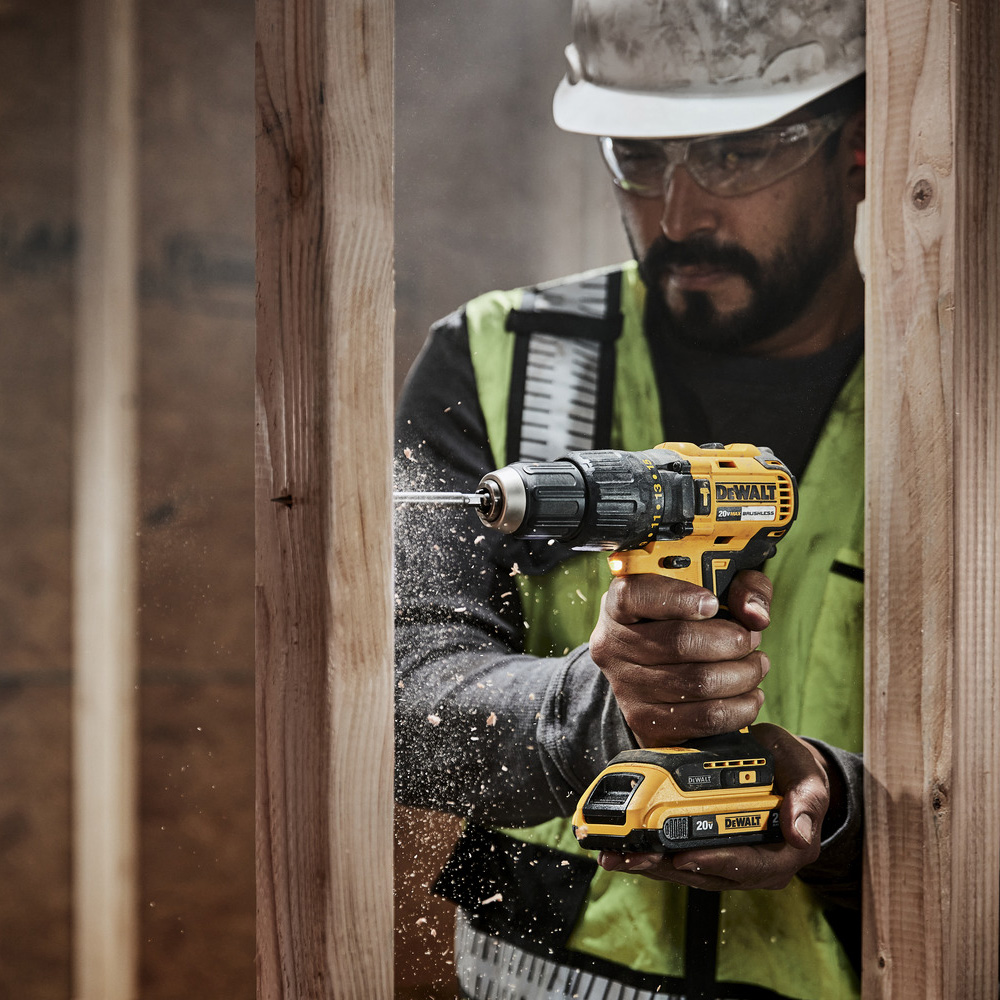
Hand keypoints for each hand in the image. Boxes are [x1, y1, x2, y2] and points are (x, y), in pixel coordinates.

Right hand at [589, 570, 771, 745]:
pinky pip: (705, 718)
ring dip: (742, 674)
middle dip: (731, 639)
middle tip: (751, 638)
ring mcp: (627, 687)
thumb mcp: (710, 590)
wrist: (653, 673)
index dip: (676, 597)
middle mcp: (614, 645)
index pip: (634, 594)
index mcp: (619, 606)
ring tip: (755, 664)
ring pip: (698, 682)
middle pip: (679, 642)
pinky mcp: (647, 721)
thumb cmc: (684, 621)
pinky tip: (750, 693)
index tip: (712, 602)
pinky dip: (740, 707)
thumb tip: (755, 614)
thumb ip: (740, 587)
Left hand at [596, 724, 830, 889]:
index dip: (713, 862)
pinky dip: (651, 854)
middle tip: (634, 857)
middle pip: (706, 873)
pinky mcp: (707, 850)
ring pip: (686, 870)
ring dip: (650, 865)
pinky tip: (623, 849)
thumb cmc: (795, 774)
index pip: (745, 866)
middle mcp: (752, 866)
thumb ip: (807, 802)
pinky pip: (678, 857)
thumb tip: (800, 834)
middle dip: (666, 868)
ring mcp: (727, 860)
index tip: (684, 856)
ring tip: (616, 856)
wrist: (782, 768)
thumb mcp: (809, 780)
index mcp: (780, 855)